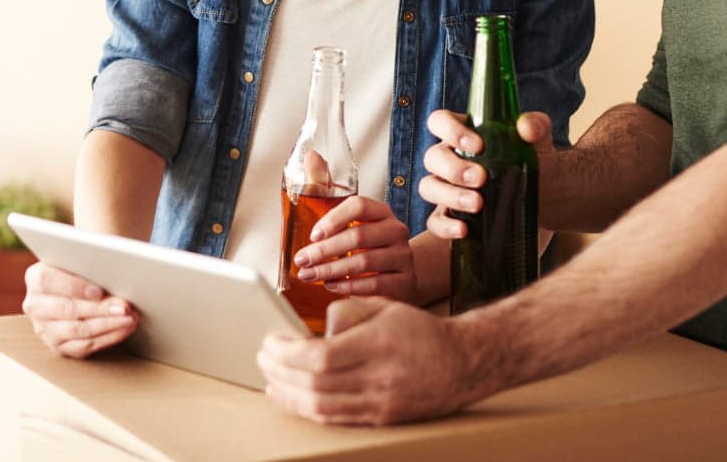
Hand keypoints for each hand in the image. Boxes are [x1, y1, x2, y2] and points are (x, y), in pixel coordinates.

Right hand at [21, 260, 137, 357]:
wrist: (85, 282)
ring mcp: (45, 328)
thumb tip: (114, 263)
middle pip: (66, 308)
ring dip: (107, 325)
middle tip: (124, 307)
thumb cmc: (86, 264)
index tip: (100, 291)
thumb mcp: (86, 252)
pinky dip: (108, 337)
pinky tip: (124, 328)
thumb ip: (93, 254)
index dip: (75, 286)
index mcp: (36, 277)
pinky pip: (84, 347)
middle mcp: (35, 305)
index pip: (49, 280)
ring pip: (77, 330)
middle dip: (99, 309)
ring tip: (129, 317)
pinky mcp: (59, 346)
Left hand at [258, 297, 477, 424]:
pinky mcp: (383, 418)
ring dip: (288, 395)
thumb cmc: (420, 330)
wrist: (465, 361)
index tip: (269, 342)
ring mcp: (382, 403)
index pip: (320, 357)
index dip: (286, 354)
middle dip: (279, 372)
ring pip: (322, 407)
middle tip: (261, 359)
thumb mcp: (383, 308)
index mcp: (378, 344)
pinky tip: (294, 398)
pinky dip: (308, 409)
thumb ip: (344, 316)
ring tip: (270, 381)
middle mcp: (379, 378)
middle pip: (315, 384)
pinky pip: (337, 419)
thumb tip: (306, 332)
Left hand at [294, 195, 418, 302]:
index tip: (312, 235)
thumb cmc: (363, 243)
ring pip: (365, 262)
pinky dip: (350, 287)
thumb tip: (312, 156)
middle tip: (302, 261)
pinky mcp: (405, 281)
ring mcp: (403, 256)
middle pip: (358, 236)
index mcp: (381, 211)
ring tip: (310, 275)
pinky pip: (376, 285)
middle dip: (324, 250)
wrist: (396, 273)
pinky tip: (331, 286)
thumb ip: (325, 186)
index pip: (358, 206)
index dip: (333, 219)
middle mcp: (396, 230)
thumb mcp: (345, 218)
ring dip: (332, 270)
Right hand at [419, 109, 552, 239]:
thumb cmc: (536, 160)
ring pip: (429, 187)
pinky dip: (445, 226)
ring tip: (478, 204)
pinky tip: (464, 230)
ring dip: (450, 195)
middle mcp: (449, 158)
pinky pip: (435, 221)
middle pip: (432, 157)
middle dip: (454, 168)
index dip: (450, 130)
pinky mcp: (450, 215)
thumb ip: (537, 126)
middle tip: (481, 178)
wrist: (548, 196)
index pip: (439, 121)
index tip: (478, 145)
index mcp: (462, 133)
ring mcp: (447, 187)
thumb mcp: (540, 140)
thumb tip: (526, 127)